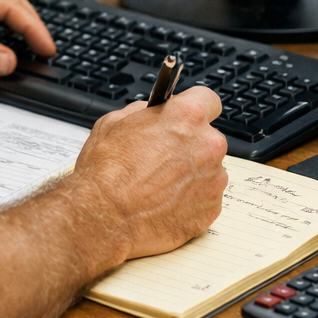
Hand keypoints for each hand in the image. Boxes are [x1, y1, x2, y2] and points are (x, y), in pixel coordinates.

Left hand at [0, 0, 54, 72]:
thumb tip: (7, 61)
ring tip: (32, 43)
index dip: (33, 29)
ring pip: (0, 1)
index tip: (47, 48)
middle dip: (31, 23)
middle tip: (45, 49)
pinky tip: (6, 33)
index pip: (11, 6)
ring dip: (18, 20)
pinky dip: (2, 19)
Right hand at [70, 87, 227, 258]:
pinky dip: (189, 199)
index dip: (193, 107)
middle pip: (208, 138)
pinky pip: (205, 197)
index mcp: (186, 117)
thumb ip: (143, 112)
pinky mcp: (211, 210)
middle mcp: (207, 146)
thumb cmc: (106, 172)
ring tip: (159, 184)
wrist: (104, 217)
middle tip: (162, 155)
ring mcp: (212, 180)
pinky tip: (164, 201)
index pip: (208, 99)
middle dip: (189, 144)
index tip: (186, 116)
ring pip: (208, 169)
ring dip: (190, 173)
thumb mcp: (114, 121)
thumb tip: (153, 113)